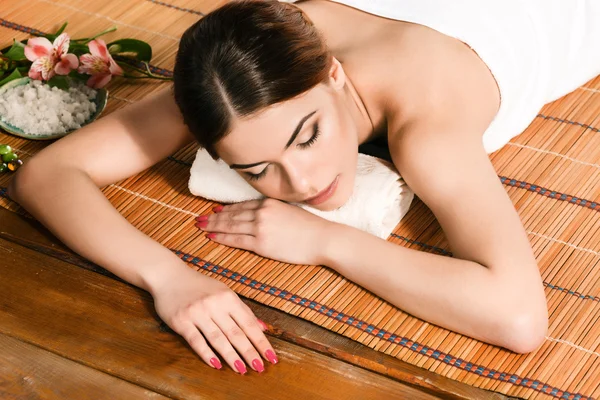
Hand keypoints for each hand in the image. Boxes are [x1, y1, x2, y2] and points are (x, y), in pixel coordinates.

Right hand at [150, 264, 277, 373]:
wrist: (169, 276)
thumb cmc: (200, 286)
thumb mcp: (224, 292)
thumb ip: (243, 310)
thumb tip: (264, 328)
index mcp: (228, 297)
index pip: (249, 323)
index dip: (261, 342)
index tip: (271, 357)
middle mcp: (215, 305)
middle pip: (236, 333)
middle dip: (249, 352)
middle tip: (259, 368)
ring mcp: (198, 313)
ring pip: (218, 339)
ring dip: (231, 356)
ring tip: (242, 370)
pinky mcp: (182, 321)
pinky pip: (196, 341)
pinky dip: (207, 354)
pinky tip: (216, 364)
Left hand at [195, 198, 333, 264]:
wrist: (323, 239)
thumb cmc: (312, 228)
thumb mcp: (291, 212)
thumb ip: (275, 212)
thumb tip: (263, 216)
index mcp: (269, 202)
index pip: (242, 205)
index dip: (226, 208)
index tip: (215, 210)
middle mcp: (262, 211)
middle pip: (232, 214)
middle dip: (214, 217)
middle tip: (199, 219)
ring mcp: (260, 227)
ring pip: (230, 226)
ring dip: (213, 226)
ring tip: (201, 227)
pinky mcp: (262, 243)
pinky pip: (236, 240)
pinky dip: (222, 238)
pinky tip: (212, 237)